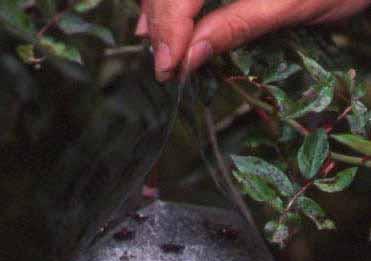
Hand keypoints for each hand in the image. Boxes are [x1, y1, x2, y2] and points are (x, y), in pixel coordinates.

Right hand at [135, 0, 369, 80]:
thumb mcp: (290, 7)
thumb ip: (238, 25)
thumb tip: (190, 57)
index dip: (169, 25)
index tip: (169, 67)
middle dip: (161, 23)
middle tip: (165, 68)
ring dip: (159, 14)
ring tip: (161, 52)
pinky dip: (167, 4)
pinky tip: (156, 22)